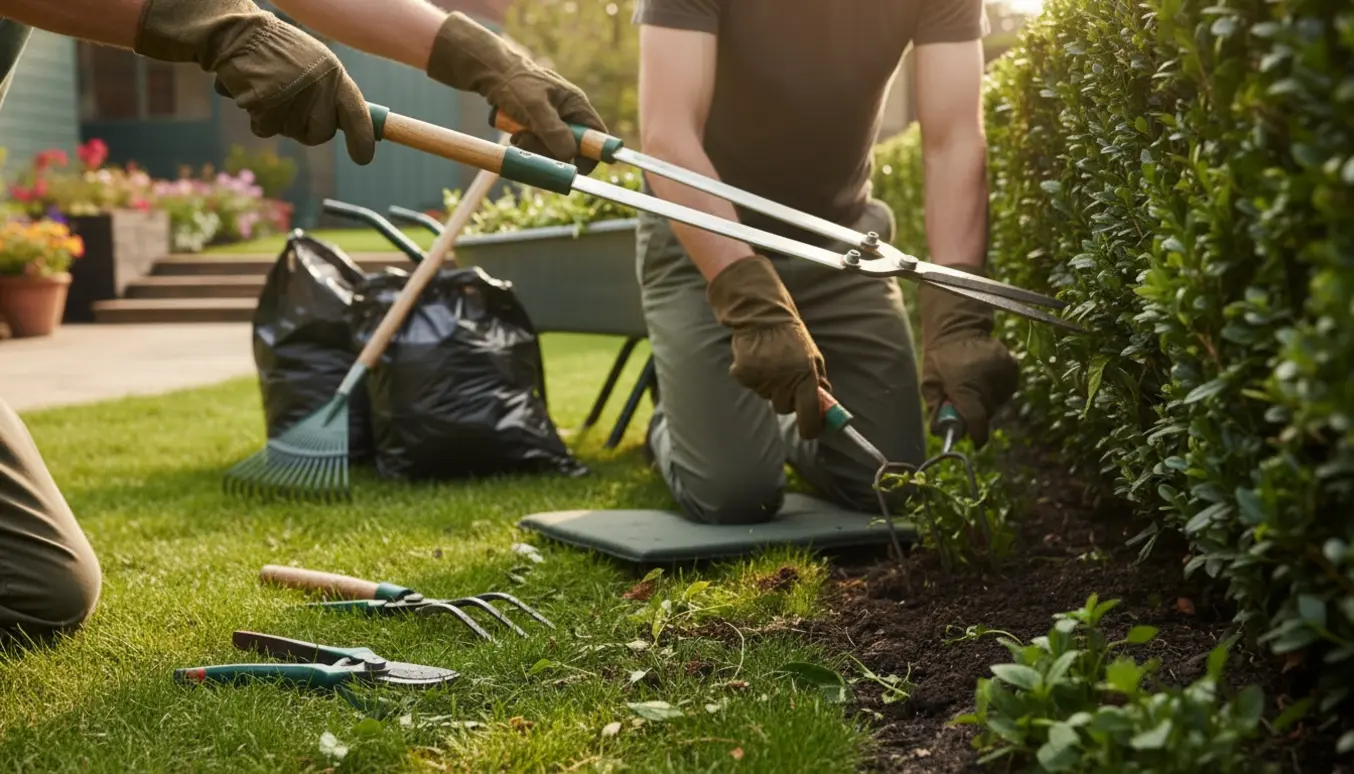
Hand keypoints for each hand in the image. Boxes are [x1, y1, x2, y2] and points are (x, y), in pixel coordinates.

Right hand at [134, 0, 374, 164]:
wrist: (239, 35)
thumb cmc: (278, 52)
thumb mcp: (315, 64)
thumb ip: (331, 93)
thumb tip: (345, 125)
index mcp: (334, 74)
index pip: (358, 114)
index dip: (362, 139)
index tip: (363, 158)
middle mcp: (317, 86)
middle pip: (321, 134)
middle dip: (306, 128)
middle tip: (290, 103)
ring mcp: (292, 97)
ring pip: (290, 132)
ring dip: (278, 119)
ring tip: (269, 88)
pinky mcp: (266, 105)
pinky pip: (265, 129)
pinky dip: (257, 118)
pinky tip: (254, 93)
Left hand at [425, 12, 606, 174]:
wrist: (490, 72)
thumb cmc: (514, 82)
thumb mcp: (534, 106)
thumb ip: (553, 131)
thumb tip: (570, 156)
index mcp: (576, 105)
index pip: (598, 137)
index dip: (591, 155)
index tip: (574, 168)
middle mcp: (569, 114)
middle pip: (574, 149)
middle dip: (553, 153)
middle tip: (531, 143)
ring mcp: (554, 121)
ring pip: (554, 150)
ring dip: (536, 149)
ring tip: (519, 136)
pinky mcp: (540, 126)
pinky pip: (540, 146)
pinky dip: (528, 145)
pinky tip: (516, 134)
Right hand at [707, 255, 831, 438]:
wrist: (762, 315)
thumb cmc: (791, 335)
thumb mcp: (812, 355)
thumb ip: (818, 380)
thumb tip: (826, 401)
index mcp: (805, 376)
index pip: (810, 414)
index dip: (811, 427)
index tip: (810, 430)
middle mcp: (784, 381)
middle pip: (785, 408)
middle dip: (787, 399)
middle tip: (786, 378)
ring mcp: (763, 379)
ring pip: (767, 397)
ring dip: (770, 386)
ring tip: (770, 362)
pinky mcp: (744, 375)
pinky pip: (751, 386)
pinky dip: (753, 377)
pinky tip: (756, 360)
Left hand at [917, 265, 1019, 447]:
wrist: (958, 328)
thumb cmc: (939, 358)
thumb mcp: (929, 383)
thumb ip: (936, 408)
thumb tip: (942, 431)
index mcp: (963, 385)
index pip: (976, 419)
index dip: (976, 434)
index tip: (974, 440)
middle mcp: (986, 379)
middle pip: (987, 412)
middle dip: (977, 414)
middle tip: (965, 404)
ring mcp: (1002, 372)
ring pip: (999, 402)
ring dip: (987, 400)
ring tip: (974, 386)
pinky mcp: (1012, 366)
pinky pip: (1008, 389)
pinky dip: (998, 390)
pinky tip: (985, 379)